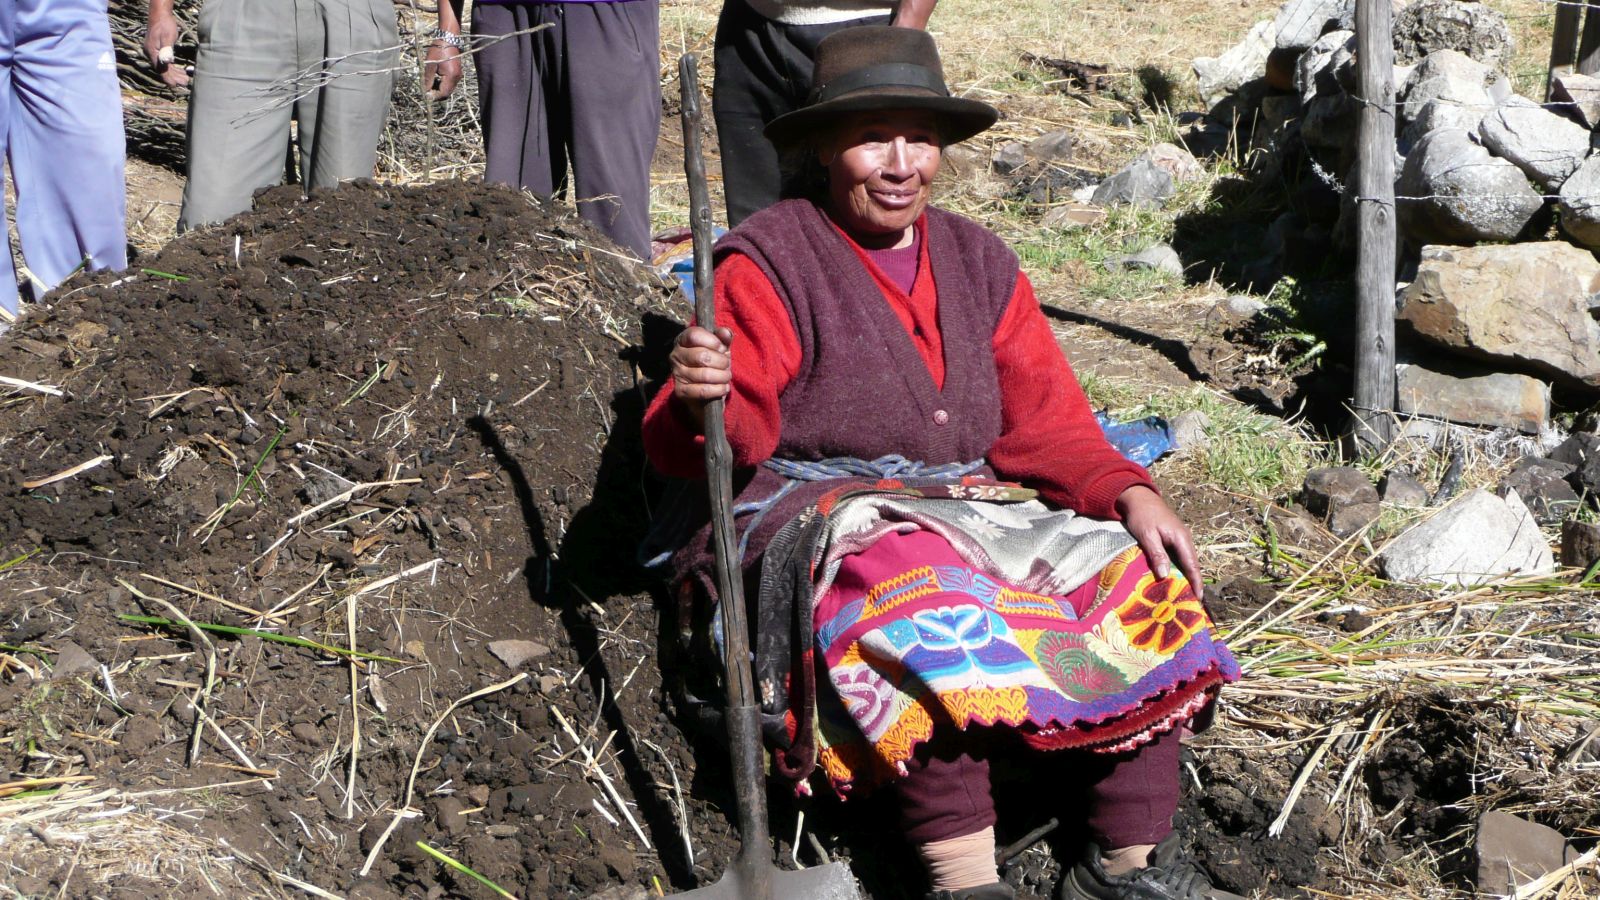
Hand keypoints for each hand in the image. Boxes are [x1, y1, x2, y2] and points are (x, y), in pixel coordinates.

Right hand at [144, 14, 189, 87]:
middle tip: (185, 83)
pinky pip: (165, 63)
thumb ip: (166, 50)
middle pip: (162, 70)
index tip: (176, 85)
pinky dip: (173, 68)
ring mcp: (154, 52)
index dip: (168, 78)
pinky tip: (181, 71)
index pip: (160, 69)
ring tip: (185, 79)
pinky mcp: (158, 51)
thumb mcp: (167, 36)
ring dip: (174, 74)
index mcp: (152, 52)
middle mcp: (151, 54)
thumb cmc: (165, 24)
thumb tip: (167, 62)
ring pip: (164, 67)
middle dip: (173, 77)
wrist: (160, 14)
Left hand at [423, 43, 462, 98]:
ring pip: (448, 89)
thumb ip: (428, 79)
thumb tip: (426, 91)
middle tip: (427, 90)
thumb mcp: (430, 65)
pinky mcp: (457, 73)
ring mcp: (458, 76)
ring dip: (439, 89)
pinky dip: (443, 84)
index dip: (434, 96)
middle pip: (447, 93)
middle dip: (437, 94)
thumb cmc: (438, 50)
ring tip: (430, 84)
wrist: (448, 39)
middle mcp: (457, 78)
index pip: (443, 93)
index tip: (426, 94)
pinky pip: (450, 84)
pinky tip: (435, 79)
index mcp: (451, 76)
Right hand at [669, 325, 733, 431]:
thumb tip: (726, 333)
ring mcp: (676, 374)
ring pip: (705, 374)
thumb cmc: (713, 364)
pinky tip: (723, 388)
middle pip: (702, 356)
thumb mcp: (720, 348)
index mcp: (683, 340)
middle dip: (721, 362)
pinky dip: (718, 390)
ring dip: (722, 377)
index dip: (713, 341)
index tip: (721, 348)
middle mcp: (675, 355)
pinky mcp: (681, 391)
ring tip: (726, 377)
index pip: (694, 335)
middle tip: (726, 365)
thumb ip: (723, 338)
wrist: (707, 392)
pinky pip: (703, 391)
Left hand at [1115, 485, 1202, 600]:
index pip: (1192, 565)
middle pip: (1192, 565)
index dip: (1196, 582)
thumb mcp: (1147, 535)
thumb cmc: (1142, 516)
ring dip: (1186, 577)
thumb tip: (1166, 576)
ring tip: (1184, 595)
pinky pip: (1179, 557)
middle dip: (1193, 583)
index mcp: (1181, 538)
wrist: (1138, 497)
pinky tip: (1174, 579)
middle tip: (1192, 602)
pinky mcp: (1173, 539)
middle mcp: (1185, 539)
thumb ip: (1157, 554)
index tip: (1199, 598)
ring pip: (1186, 562)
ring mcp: (1180, 539)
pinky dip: (1179, 569)